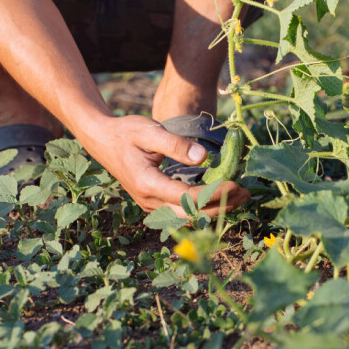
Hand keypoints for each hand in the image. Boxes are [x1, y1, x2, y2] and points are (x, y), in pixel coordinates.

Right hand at [81, 115, 249, 217]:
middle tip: (246, 193)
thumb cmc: (126, 132)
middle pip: (192, 215)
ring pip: (187, 217)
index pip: (189, 198)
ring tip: (239, 197)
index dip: (216, 194)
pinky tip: (219, 197)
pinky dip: (202, 208)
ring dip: (214, 210)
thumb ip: (176, 144)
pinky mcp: (154, 203)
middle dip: (221, 207)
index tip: (237, 184)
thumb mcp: (150, 131)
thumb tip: (204, 158)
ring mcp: (151, 205)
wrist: (102, 140)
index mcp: (148, 183)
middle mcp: (149, 201)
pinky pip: (181, 213)